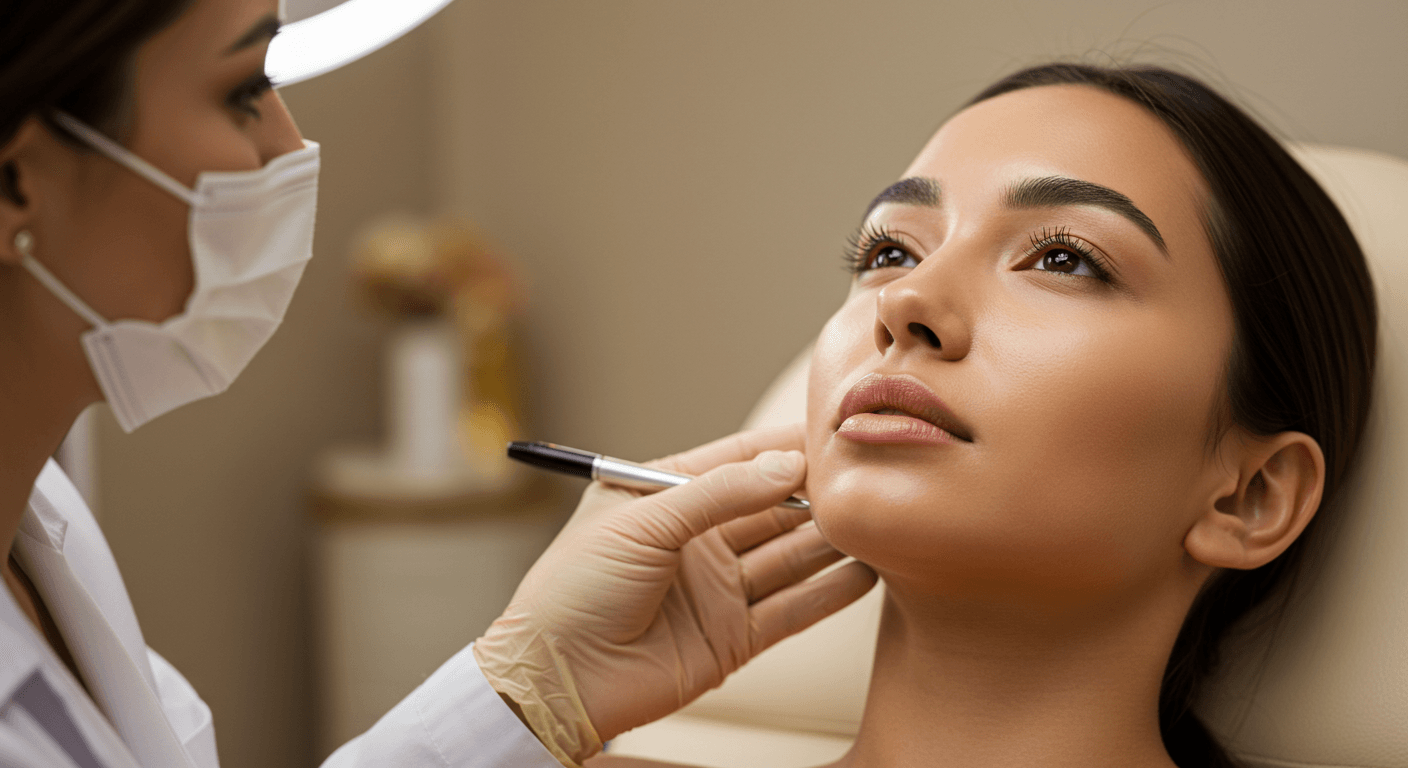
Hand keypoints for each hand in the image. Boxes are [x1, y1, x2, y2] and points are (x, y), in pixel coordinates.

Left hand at [474, 424, 876, 765]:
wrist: (555, 678)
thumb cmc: (573, 589)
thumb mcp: (640, 521)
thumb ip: (717, 493)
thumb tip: (786, 465)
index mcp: (663, 497)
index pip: (736, 460)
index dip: (782, 447)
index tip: (831, 432)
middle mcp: (695, 539)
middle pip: (770, 507)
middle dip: (815, 492)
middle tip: (862, 475)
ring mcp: (716, 588)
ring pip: (787, 555)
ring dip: (829, 540)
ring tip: (874, 520)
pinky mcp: (732, 637)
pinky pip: (791, 609)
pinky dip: (829, 593)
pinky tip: (865, 573)